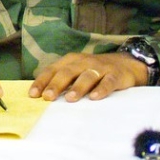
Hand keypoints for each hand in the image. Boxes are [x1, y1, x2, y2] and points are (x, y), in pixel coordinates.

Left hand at [29, 53, 147, 101]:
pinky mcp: (116, 75)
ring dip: (78, 87)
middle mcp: (83, 62)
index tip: (33, 94)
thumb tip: (41, 97)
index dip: (42, 81)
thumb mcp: (76, 72)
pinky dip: (101, 89)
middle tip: (47, 97)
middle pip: (67, 72)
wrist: (126, 64)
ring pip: (87, 76)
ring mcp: (100, 68)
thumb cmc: (94, 71)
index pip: (52, 70)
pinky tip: (95, 98)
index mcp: (70, 61)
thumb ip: (62, 81)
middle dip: (56, 85)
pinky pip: (108, 82)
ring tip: (70, 99)